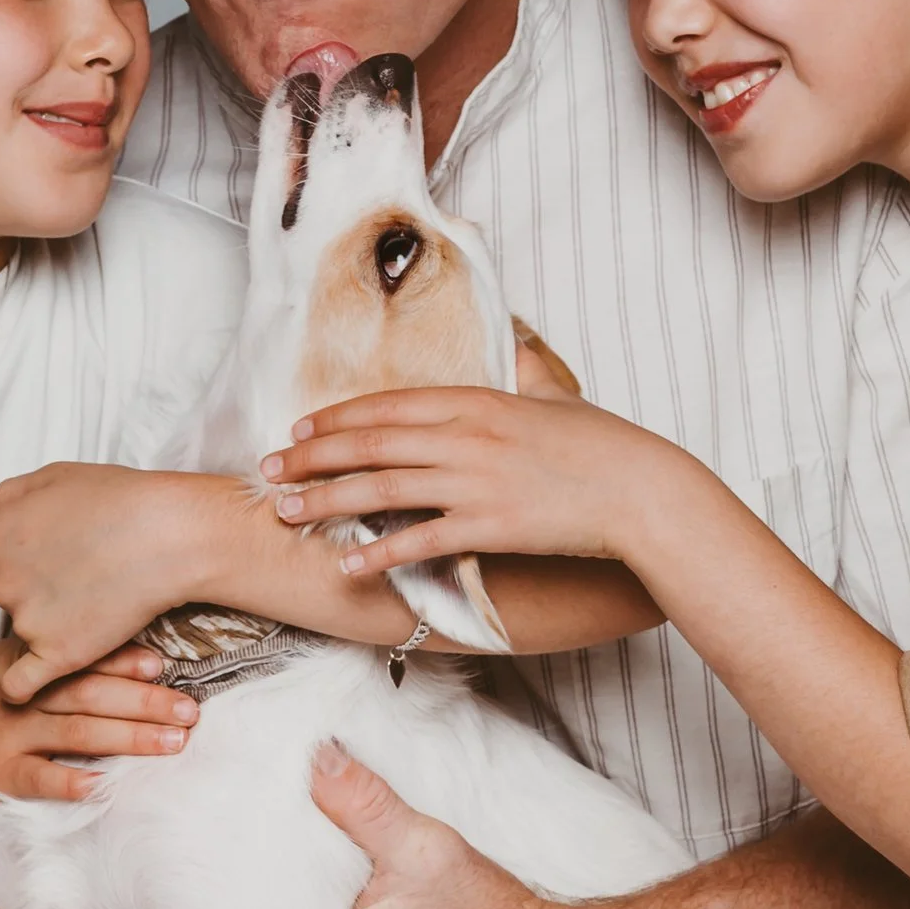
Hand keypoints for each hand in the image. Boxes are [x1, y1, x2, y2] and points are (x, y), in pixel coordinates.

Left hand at [0, 465, 246, 702]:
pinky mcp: (53, 654)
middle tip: (85, 579)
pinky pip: (18, 685)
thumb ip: (13, 497)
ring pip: (24, 630)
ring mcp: (25, 619)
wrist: (167, 535)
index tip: (65, 557)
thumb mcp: (52, 475)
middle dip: (40, 590)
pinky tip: (34, 683)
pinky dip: (21, 688)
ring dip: (50, 626)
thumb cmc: (120, 501)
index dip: (35, 558)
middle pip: (10, 593)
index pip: (2, 557)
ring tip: (96, 607)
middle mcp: (0, 579)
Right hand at [0, 641, 198, 816]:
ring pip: (75, 734)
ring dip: (128, 738)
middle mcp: (16, 697)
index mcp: (18, 666)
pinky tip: (102, 786)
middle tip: (191, 710)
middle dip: (144, 702)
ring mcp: (4, 736)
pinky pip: (36, 779)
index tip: (165, 665)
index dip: (123, 660)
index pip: (78, 658)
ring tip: (173, 744)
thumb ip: (41, 664)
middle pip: (88, 694)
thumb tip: (111, 659)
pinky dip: (69, 781)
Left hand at [263, 389, 690, 580]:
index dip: (336, 419)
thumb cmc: (604, 445)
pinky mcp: (488, 526)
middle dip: (310, 458)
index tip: (299, 432)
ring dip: (325, 501)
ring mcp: (474, 482)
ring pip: (380, 488)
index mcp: (477, 400)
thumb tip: (518, 344)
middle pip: (369, 443)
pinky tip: (347, 564)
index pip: (387, 405)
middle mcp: (465, 436)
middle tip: (267, 473)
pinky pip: (418, 540)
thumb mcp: (559, 396)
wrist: (641, 490)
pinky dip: (378, 552)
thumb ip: (528, 370)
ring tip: (286, 514)